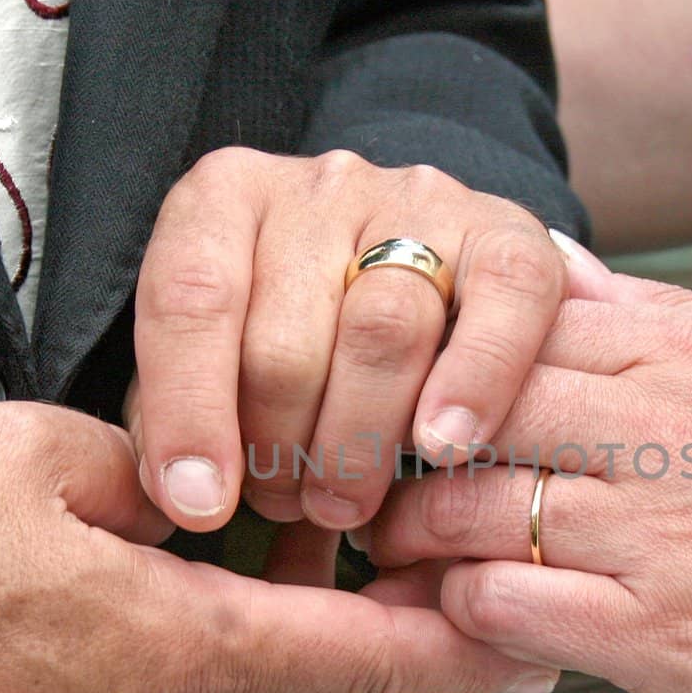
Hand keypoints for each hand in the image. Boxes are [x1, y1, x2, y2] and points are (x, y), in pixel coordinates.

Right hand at [0, 401, 555, 692]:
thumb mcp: (35, 459)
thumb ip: (150, 458)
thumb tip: (192, 477)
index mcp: (193, 652)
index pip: (374, 656)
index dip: (461, 644)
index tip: (526, 636)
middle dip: (409, 643)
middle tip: (453, 587)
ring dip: (324, 651)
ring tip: (330, 571)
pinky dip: (253, 676)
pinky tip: (225, 612)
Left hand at [126, 147, 568, 535]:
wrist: (424, 272)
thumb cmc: (296, 340)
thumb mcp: (219, 359)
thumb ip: (187, 414)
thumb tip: (183, 500)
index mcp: (227, 198)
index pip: (191, 297)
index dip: (190, 410)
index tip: (199, 504)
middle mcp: (320, 186)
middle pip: (287, 337)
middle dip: (278, 451)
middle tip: (282, 506)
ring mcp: (420, 202)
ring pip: (384, 332)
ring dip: (358, 444)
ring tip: (345, 504)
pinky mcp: (508, 232)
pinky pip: (504, 304)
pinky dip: (474, 383)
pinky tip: (446, 447)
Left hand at [356, 248, 691, 692]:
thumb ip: (668, 321)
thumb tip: (566, 273)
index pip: (511, 328)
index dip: (434, 360)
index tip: (401, 393)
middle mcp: (667, 433)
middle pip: (469, 411)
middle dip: (396, 446)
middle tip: (363, 476)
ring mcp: (661, 536)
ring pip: (471, 511)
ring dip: (413, 537)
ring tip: (393, 555)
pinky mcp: (665, 638)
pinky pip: (513, 609)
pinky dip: (466, 614)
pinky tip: (467, 618)